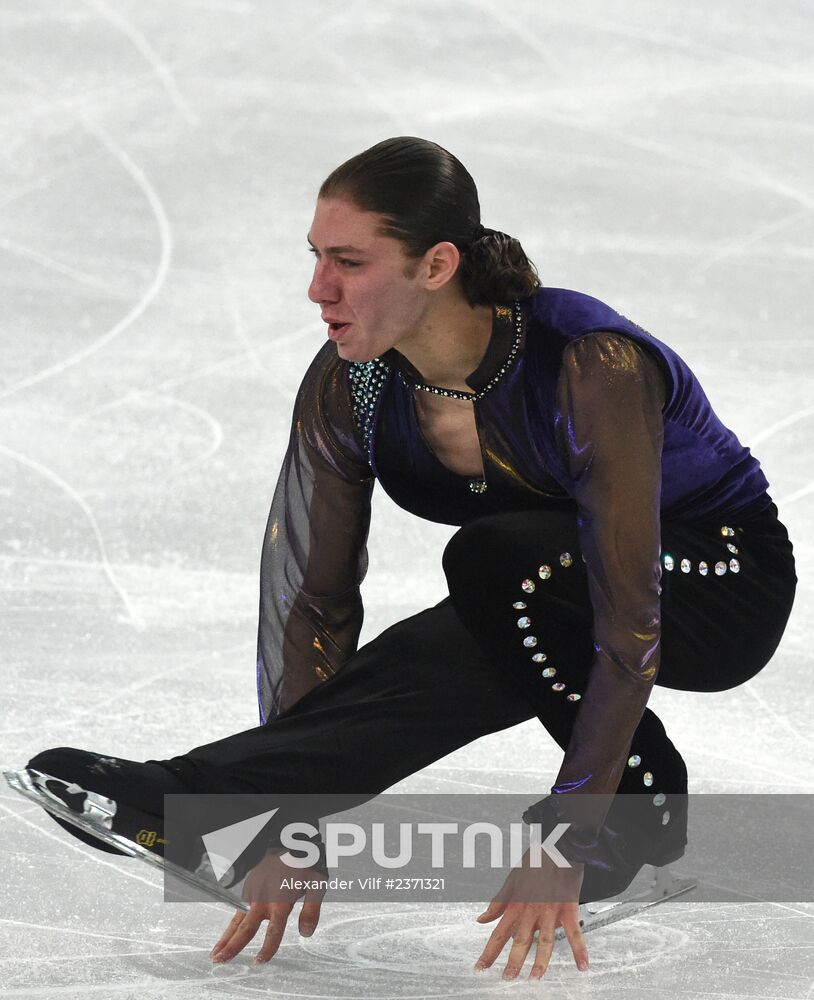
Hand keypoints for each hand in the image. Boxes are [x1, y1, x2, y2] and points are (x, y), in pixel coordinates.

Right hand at [210, 850, 325, 964]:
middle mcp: (263, 899)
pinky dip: (230, 925)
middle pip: (246, 928)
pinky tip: (225, 935)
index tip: (259, 961)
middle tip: (220, 962)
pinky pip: (238, 910)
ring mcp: (253, 893)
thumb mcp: (317, 884)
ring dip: (225, 938)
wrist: (289, 841)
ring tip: (215, 954)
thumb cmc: (304, 863)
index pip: (273, 931)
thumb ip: (312, 910)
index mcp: (281, 901)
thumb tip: (306, 933)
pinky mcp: (249, 888)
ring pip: (237, 920)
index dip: (267, 948)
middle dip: (233, 946)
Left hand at [474, 848, 587, 979]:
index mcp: (516, 904)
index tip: (480, 967)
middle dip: (512, 962)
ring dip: (540, 962)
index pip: (498, 933)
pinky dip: (579, 949)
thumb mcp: (511, 879)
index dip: (489, 951)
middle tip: (506, 979)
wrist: (556, 845)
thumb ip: (498, 902)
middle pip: (520, 941)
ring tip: (534, 978)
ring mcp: (550, 910)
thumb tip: (482, 919)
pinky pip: (573, 932)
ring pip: (544, 940)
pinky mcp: (568, 907)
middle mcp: (531, 910)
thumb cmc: (535, 861)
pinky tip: (583, 965)